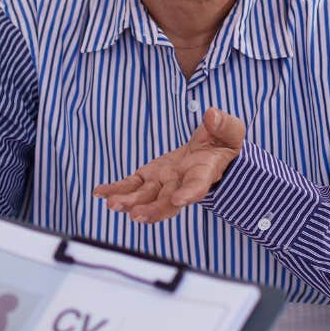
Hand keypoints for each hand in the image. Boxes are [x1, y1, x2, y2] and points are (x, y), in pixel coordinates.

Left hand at [93, 108, 244, 222]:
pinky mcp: (149, 177)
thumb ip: (223, 125)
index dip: (189, 193)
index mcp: (204, 174)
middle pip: (167, 201)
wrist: (212, 153)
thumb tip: (212, 114)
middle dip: (153, 209)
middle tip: (137, 215)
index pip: (197, 186)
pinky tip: (100, 193)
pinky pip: (131, 185)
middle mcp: (181, 184)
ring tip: (113, 205)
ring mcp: (163, 182)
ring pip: (146, 196)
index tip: (179, 200)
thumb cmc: (223, 143)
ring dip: (129, 202)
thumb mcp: (229, 131)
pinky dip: (116, 189)